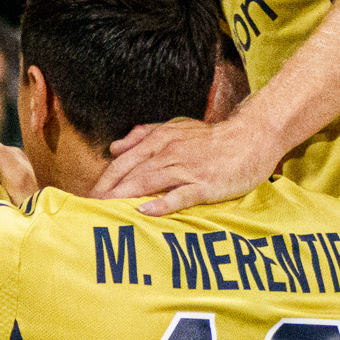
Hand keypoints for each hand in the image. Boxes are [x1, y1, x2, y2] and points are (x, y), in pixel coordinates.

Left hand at [91, 113, 280, 214]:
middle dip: (107, 191)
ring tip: (105, 211)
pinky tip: (144, 211)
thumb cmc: (213, 138)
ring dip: (124, 197)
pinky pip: (180, 194)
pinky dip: (161, 203)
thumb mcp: (176, 127)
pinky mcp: (205, 184)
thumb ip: (144, 135)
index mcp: (160, 139)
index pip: (123, 160)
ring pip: (148, 182)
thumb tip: (114, 147)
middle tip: (88, 209)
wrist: (251, 138)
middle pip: (130, 173)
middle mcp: (169, 152)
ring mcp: (187, 168)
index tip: (88, 195)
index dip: (104, 179)